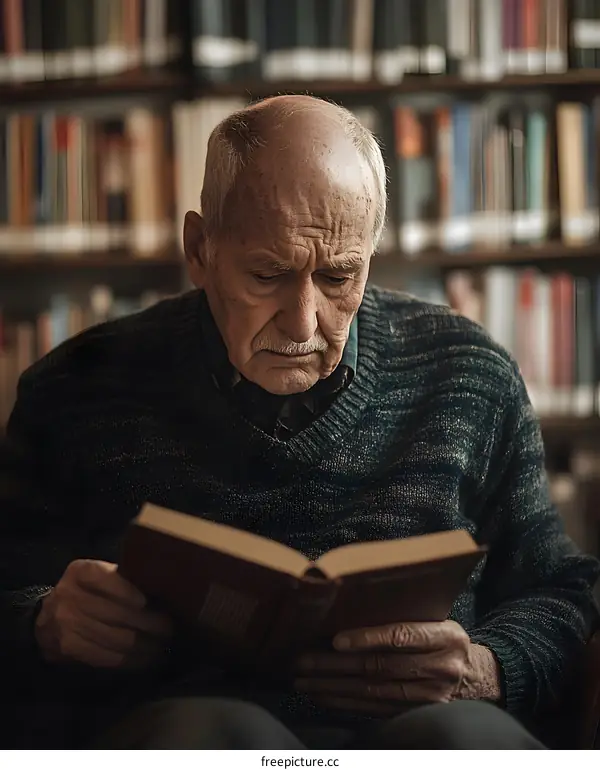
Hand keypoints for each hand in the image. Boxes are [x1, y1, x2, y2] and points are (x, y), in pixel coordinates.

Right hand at [35, 559, 172, 668]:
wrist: (46, 618)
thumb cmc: (85, 592)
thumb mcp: (97, 576)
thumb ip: (122, 578)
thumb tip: (162, 590)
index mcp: (81, 572)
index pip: (109, 580)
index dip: (131, 593)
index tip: (154, 603)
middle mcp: (71, 596)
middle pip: (117, 613)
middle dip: (149, 623)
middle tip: (170, 629)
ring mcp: (67, 624)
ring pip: (115, 638)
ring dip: (144, 646)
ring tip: (163, 646)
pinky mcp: (69, 649)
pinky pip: (105, 656)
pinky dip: (129, 660)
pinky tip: (146, 659)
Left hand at [295, 620, 500, 715]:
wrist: (478, 677)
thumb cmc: (446, 640)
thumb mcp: (439, 620)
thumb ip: (406, 617)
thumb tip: (353, 608)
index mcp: (446, 636)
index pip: (401, 637)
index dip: (367, 639)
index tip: (335, 640)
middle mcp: (441, 668)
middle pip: (380, 667)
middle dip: (336, 665)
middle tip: (304, 660)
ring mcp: (430, 696)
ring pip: (373, 692)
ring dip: (334, 686)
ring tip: (305, 679)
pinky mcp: (418, 714)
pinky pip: (376, 709)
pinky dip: (346, 702)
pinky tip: (324, 696)